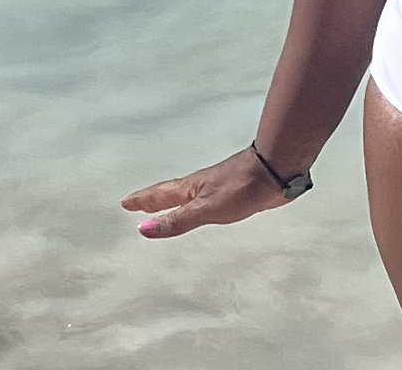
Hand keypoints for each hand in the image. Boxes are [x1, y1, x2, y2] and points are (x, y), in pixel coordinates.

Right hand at [121, 149, 298, 238]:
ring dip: (172, 202)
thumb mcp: (205, 208)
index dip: (143, 201)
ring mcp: (217, 188)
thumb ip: (177, 220)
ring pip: (188, 196)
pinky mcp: (233, 193)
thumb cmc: (240, 188)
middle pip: (171, 194)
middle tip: (137, 204)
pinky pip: (205, 202)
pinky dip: (194, 206)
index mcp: (191, 189)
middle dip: (153, 200)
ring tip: (164, 207)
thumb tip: (143, 229)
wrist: (275, 172)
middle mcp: (201, 187)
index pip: (160, 195)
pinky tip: (202, 208)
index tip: (125, 203)